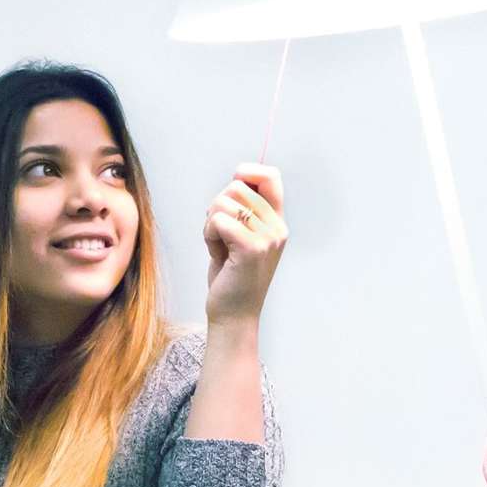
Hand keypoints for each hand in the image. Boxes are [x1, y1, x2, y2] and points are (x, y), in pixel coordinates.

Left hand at [202, 163, 287, 325]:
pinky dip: (208, 234)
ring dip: (210, 222)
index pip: (270, 176)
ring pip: (224, 202)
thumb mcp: (241, 236)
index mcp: (277, 221)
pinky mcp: (252, 248)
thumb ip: (243, 210)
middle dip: (216, 206)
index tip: (230, 190)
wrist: (234, 314)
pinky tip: (216, 253)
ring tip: (218, 245)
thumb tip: (237, 178)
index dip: (247, 172)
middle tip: (219, 233)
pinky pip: (218, 221)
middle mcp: (277, 227)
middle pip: (236, 187)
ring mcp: (268, 238)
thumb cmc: (232, 276)